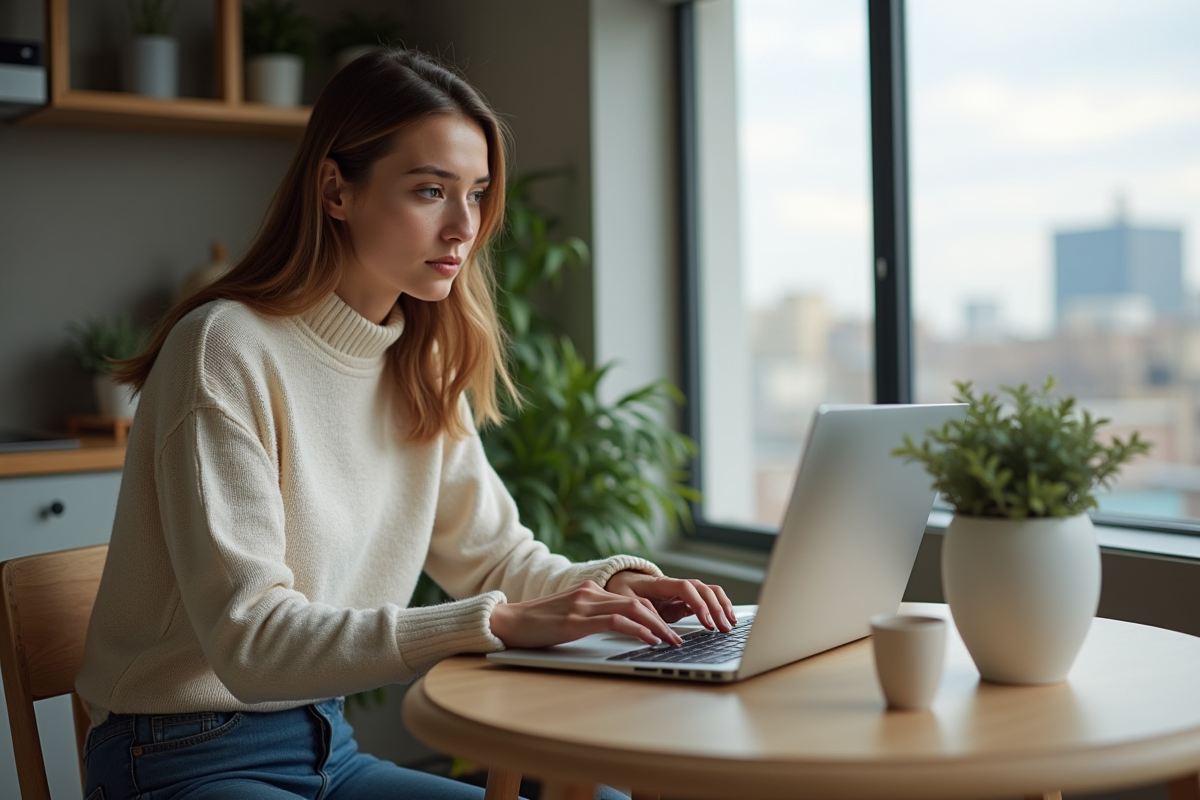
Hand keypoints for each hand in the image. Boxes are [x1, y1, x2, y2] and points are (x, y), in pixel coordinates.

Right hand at [488, 580, 685, 648]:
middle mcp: (589, 593)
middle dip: (664, 621)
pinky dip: (637, 630)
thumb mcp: (569, 617)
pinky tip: (649, 640)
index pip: (632, 600)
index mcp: (589, 591)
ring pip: (633, 609)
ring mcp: (583, 605)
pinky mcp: (576, 620)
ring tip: (671, 641)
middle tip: (679, 638)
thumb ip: (591, 618)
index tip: (671, 629)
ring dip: (658, 627)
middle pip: (639, 603)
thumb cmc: (536, 625)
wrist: (506, 622)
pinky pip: (615, 621)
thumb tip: (619, 631)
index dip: (656, 615)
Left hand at [606, 571, 736, 631]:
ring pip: (708, 591)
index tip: (706, 622)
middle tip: (722, 628)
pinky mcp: (684, 600)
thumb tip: (657, 627)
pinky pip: (706, 600)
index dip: (698, 604)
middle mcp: (675, 585)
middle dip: (716, 608)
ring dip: (721, 606)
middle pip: (702, 589)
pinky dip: (718, 607)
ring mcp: (681, 592)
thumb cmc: (621, 590)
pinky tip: (726, 619)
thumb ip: (641, 612)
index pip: (685, 588)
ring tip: (730, 623)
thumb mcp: (624, 601)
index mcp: (660, 584)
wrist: (621, 581)